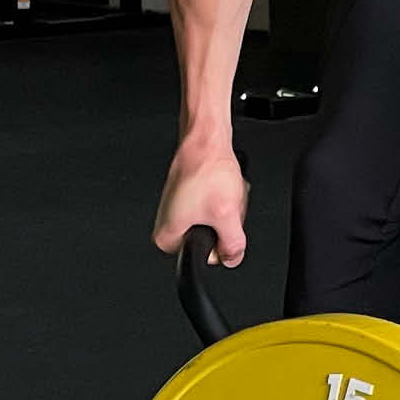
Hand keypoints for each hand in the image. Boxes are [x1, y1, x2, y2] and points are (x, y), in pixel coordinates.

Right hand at [153, 138, 248, 264]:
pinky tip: (222, 186)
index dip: (218, 244)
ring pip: (213, 221)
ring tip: (223, 193)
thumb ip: (232, 245)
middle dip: (223, 224)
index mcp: (166, 237)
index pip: (200, 257)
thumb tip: (232, 259)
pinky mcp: (188, 196)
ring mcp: (178, 208)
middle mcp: (167, 223)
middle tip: (225, 205)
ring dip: (225, 209)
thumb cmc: (207, 172)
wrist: (205, 141)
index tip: (222, 225)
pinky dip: (221, 197)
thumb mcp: (227, 215)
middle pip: (208, 239)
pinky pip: (212, 206)